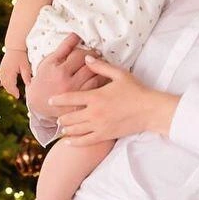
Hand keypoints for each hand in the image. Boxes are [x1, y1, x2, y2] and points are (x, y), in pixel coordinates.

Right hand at [0, 49, 31, 97]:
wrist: (15, 46)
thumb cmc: (21, 56)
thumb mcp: (25, 66)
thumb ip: (26, 76)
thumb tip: (29, 85)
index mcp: (9, 72)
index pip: (11, 85)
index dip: (14, 91)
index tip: (18, 96)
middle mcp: (4, 71)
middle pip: (6, 84)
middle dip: (10, 90)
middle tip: (16, 95)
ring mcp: (2, 69)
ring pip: (3, 81)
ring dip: (7, 87)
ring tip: (13, 91)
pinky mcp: (2, 67)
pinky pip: (2, 77)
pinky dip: (5, 82)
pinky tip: (9, 84)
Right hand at [24, 34, 101, 118]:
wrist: (38, 104)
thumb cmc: (44, 79)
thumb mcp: (49, 61)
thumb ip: (64, 48)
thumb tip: (76, 34)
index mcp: (60, 71)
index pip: (80, 55)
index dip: (86, 51)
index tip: (89, 52)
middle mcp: (68, 84)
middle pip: (90, 67)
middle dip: (96, 60)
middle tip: (98, 57)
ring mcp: (75, 95)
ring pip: (97, 79)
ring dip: (102, 71)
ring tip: (100, 68)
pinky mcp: (80, 105)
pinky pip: (96, 92)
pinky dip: (102, 84)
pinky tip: (101, 80)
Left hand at [51, 55, 178, 145]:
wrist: (149, 110)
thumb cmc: (136, 91)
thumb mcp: (119, 74)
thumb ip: (100, 67)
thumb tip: (86, 58)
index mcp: (96, 97)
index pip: (70, 98)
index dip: (57, 100)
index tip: (49, 100)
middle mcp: (94, 113)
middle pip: (69, 116)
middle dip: (61, 116)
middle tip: (56, 116)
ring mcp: (99, 126)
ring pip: (75, 130)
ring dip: (66, 128)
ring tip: (61, 127)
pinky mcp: (105, 135)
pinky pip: (85, 141)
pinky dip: (74, 141)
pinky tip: (68, 141)